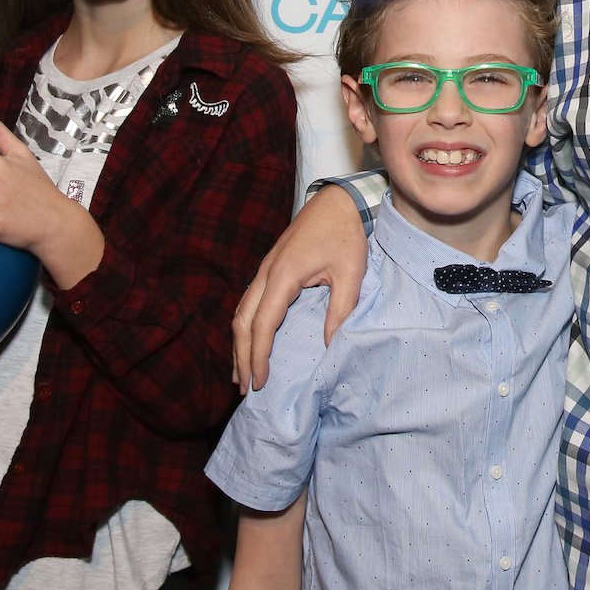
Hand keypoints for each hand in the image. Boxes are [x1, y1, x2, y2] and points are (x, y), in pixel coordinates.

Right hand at [231, 185, 368, 392]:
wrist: (339, 202)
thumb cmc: (346, 235)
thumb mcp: (351, 273)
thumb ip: (340, 309)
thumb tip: (328, 345)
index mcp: (283, 276)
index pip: (263, 325)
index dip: (259, 356)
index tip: (260, 381)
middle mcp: (266, 274)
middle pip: (242, 322)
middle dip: (241, 357)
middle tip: (244, 387)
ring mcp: (264, 270)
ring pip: (240, 312)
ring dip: (238, 344)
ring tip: (240, 373)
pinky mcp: (268, 268)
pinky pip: (248, 303)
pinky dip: (245, 327)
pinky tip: (248, 341)